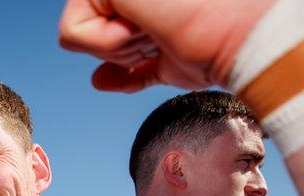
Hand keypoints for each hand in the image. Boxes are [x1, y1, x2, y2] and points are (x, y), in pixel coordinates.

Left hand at [58, 0, 274, 91]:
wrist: (233, 38)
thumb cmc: (213, 46)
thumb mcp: (165, 62)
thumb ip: (130, 68)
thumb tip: (97, 80)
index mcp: (136, 1)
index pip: (93, 24)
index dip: (121, 47)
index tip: (161, 39)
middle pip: (79, 28)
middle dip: (116, 49)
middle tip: (157, 33)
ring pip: (72, 30)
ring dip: (114, 47)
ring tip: (153, 27)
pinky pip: (70, 32)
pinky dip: (106, 45)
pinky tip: (143, 25)